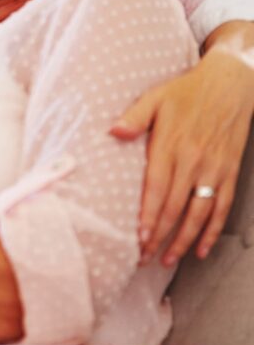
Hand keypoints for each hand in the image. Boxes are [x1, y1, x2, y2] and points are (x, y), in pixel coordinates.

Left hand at [111, 33, 253, 265]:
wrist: (231, 84)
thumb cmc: (186, 92)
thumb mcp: (155, 97)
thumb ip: (134, 117)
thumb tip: (113, 131)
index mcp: (171, 145)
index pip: (157, 188)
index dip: (148, 215)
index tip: (138, 238)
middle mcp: (194, 161)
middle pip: (174, 207)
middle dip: (158, 236)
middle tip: (143, 258)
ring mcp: (214, 169)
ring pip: (199, 213)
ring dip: (183, 240)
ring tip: (167, 260)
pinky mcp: (229, 172)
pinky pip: (222, 207)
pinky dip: (212, 231)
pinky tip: (201, 249)